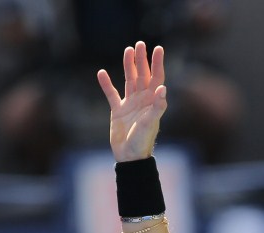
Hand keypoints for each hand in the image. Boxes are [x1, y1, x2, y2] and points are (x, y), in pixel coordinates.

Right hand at [97, 41, 166, 161]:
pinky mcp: (117, 111)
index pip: (156, 78)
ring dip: (129, 66)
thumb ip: (157, 106)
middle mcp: (142, 101)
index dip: (157, 63)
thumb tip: (162, 89)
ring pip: (129, 81)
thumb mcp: (150, 123)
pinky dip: (106, 84)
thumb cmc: (142, 142)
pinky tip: (101, 73)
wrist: (129, 157)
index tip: (157, 48)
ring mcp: (130, 105)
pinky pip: (111, 94)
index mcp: (152, 102)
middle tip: (139, 44)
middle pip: (143, 76)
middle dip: (142, 60)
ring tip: (128, 50)